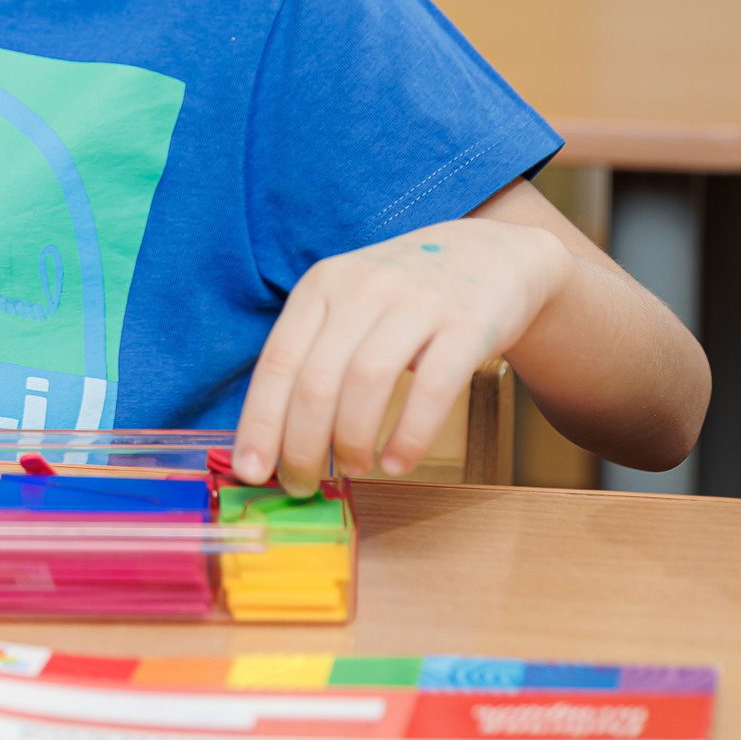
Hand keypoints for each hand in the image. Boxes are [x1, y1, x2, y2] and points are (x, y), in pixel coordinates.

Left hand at [232, 217, 565, 491]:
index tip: (250, 470)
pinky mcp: (466, 324)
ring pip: (366, 381)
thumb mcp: (349, 307)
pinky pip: (432, 387)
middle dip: (302, 445)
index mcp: (322, 286)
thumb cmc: (404, 298)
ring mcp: (417, 303)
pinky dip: (410, 434)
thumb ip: (315, 358)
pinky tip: (396, 463)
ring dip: (351, 440)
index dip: (260, 422)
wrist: (490, 255)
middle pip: (317, 379)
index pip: (278, 361)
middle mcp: (363, 288)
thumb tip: (274, 439)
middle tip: (302, 485)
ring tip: (351, 470)